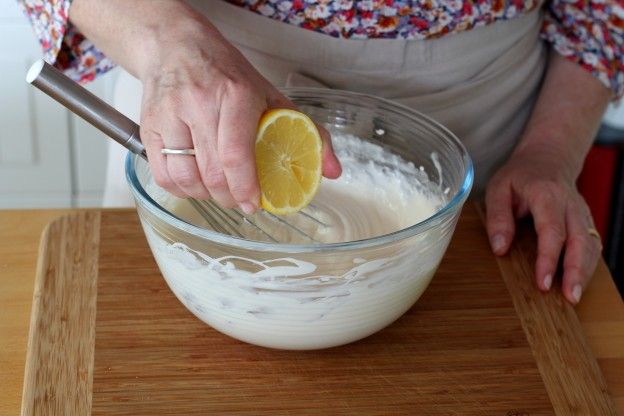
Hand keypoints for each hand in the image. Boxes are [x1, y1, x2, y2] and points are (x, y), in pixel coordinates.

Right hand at [137, 18, 340, 212]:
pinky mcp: (148, 126)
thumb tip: (332, 171)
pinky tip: (196, 184)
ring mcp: (169, 115)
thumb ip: (307, 133)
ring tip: (220, 191)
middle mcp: (199, 104)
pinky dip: (181, 190)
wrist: (175, 47)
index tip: (255, 204)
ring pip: (185, 178)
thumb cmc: (226, 74)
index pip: (236, 153)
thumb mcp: (271, 95)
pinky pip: (162, 175)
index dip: (246, 187)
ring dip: (205, 196)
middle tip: (242, 201)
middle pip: (212, 172)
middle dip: (230, 198)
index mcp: (234, 94)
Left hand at [485, 149, 601, 304]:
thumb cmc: (520, 175)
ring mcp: (582, 212)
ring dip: (585, 272)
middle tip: (569, 297)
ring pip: (590, 244)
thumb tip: (500, 248)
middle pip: (579, 240)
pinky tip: (579, 281)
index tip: (543, 282)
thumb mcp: (499, 188)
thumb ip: (498, 217)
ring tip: (573, 296)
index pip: (552, 230)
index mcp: (547, 194)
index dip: (549, 258)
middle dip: (576, 271)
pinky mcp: (587, 221)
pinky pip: (592, 244)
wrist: (548, 158)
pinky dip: (588, 264)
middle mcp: (570, 204)